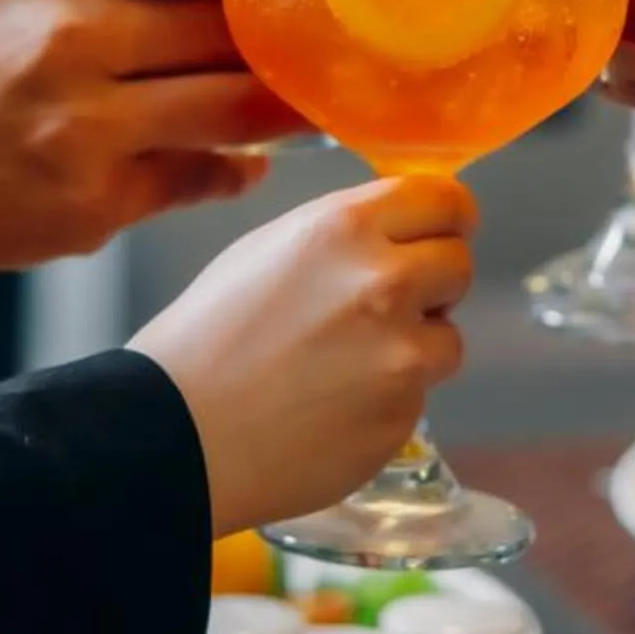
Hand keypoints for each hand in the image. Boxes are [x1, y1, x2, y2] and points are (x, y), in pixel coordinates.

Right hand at [0, 0, 308, 277]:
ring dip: (290, 104)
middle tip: (338, 36)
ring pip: (236, 105)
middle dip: (290, 35)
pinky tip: (250, 158)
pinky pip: (205, 176)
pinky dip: (237, 168)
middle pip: (230, 24)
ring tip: (321, 94)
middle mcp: (66, 34)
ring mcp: (83, 125)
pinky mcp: (95, 201)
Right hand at [132, 178, 477, 536]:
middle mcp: (384, 283)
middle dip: (433, 282)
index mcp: (345, 229)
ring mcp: (400, 355)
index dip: (448, 216)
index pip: (446, 199)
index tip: (442, 231)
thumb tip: (398, 234)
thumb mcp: (267, 249)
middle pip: (459, 262)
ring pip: (449, 338)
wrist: (175, 434)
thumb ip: (344, 235)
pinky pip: (419, 396)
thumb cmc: (205, 338)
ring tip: (349, 365)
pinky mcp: (402, 416)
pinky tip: (335, 408)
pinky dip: (390, 400)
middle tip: (389, 304)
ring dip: (416, 347)